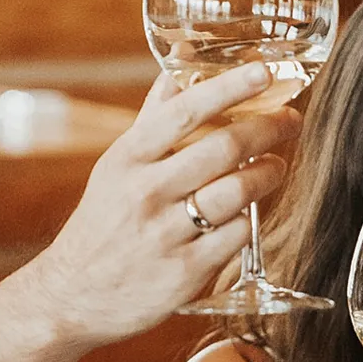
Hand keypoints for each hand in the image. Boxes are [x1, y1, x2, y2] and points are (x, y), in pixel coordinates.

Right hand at [32, 64, 299, 343]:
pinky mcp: (186, 274)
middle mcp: (145, 193)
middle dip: (268, 129)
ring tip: (276, 165)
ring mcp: (166, 235)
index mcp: (127, 159)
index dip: (229, 88)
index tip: (262, 72)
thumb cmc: (102, 223)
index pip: (184, 112)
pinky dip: (251, 219)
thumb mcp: (116, 166)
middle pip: (223, 149)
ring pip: (237, 192)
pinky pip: (237, 236)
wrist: (73, 296)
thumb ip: (154, 118)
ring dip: (269, 172)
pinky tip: (252, 212)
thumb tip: (181, 65)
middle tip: (289, 120)